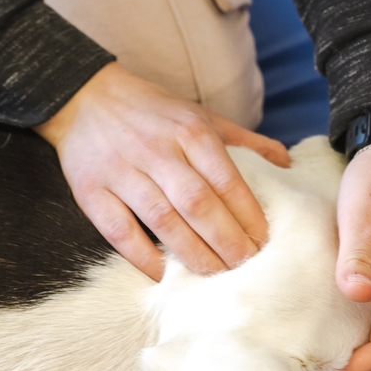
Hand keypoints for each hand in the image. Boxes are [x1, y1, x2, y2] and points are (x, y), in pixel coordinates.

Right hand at [35, 63, 288, 279]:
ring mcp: (120, 171)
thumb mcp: (201, 115)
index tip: (265, 241)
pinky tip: (163, 274)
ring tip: (215, 275)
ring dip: (192, 252)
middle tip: (246, 265)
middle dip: (226, 239)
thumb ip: (244, 142)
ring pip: (162, 219)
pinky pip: (118, 229)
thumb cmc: (152, 112)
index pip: (227, 179)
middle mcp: (157, 150)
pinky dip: (141, 255)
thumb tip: (286, 165)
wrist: (83, 96)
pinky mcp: (89, 190)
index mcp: (189, 130)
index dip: (248, 215)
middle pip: (198, 203)